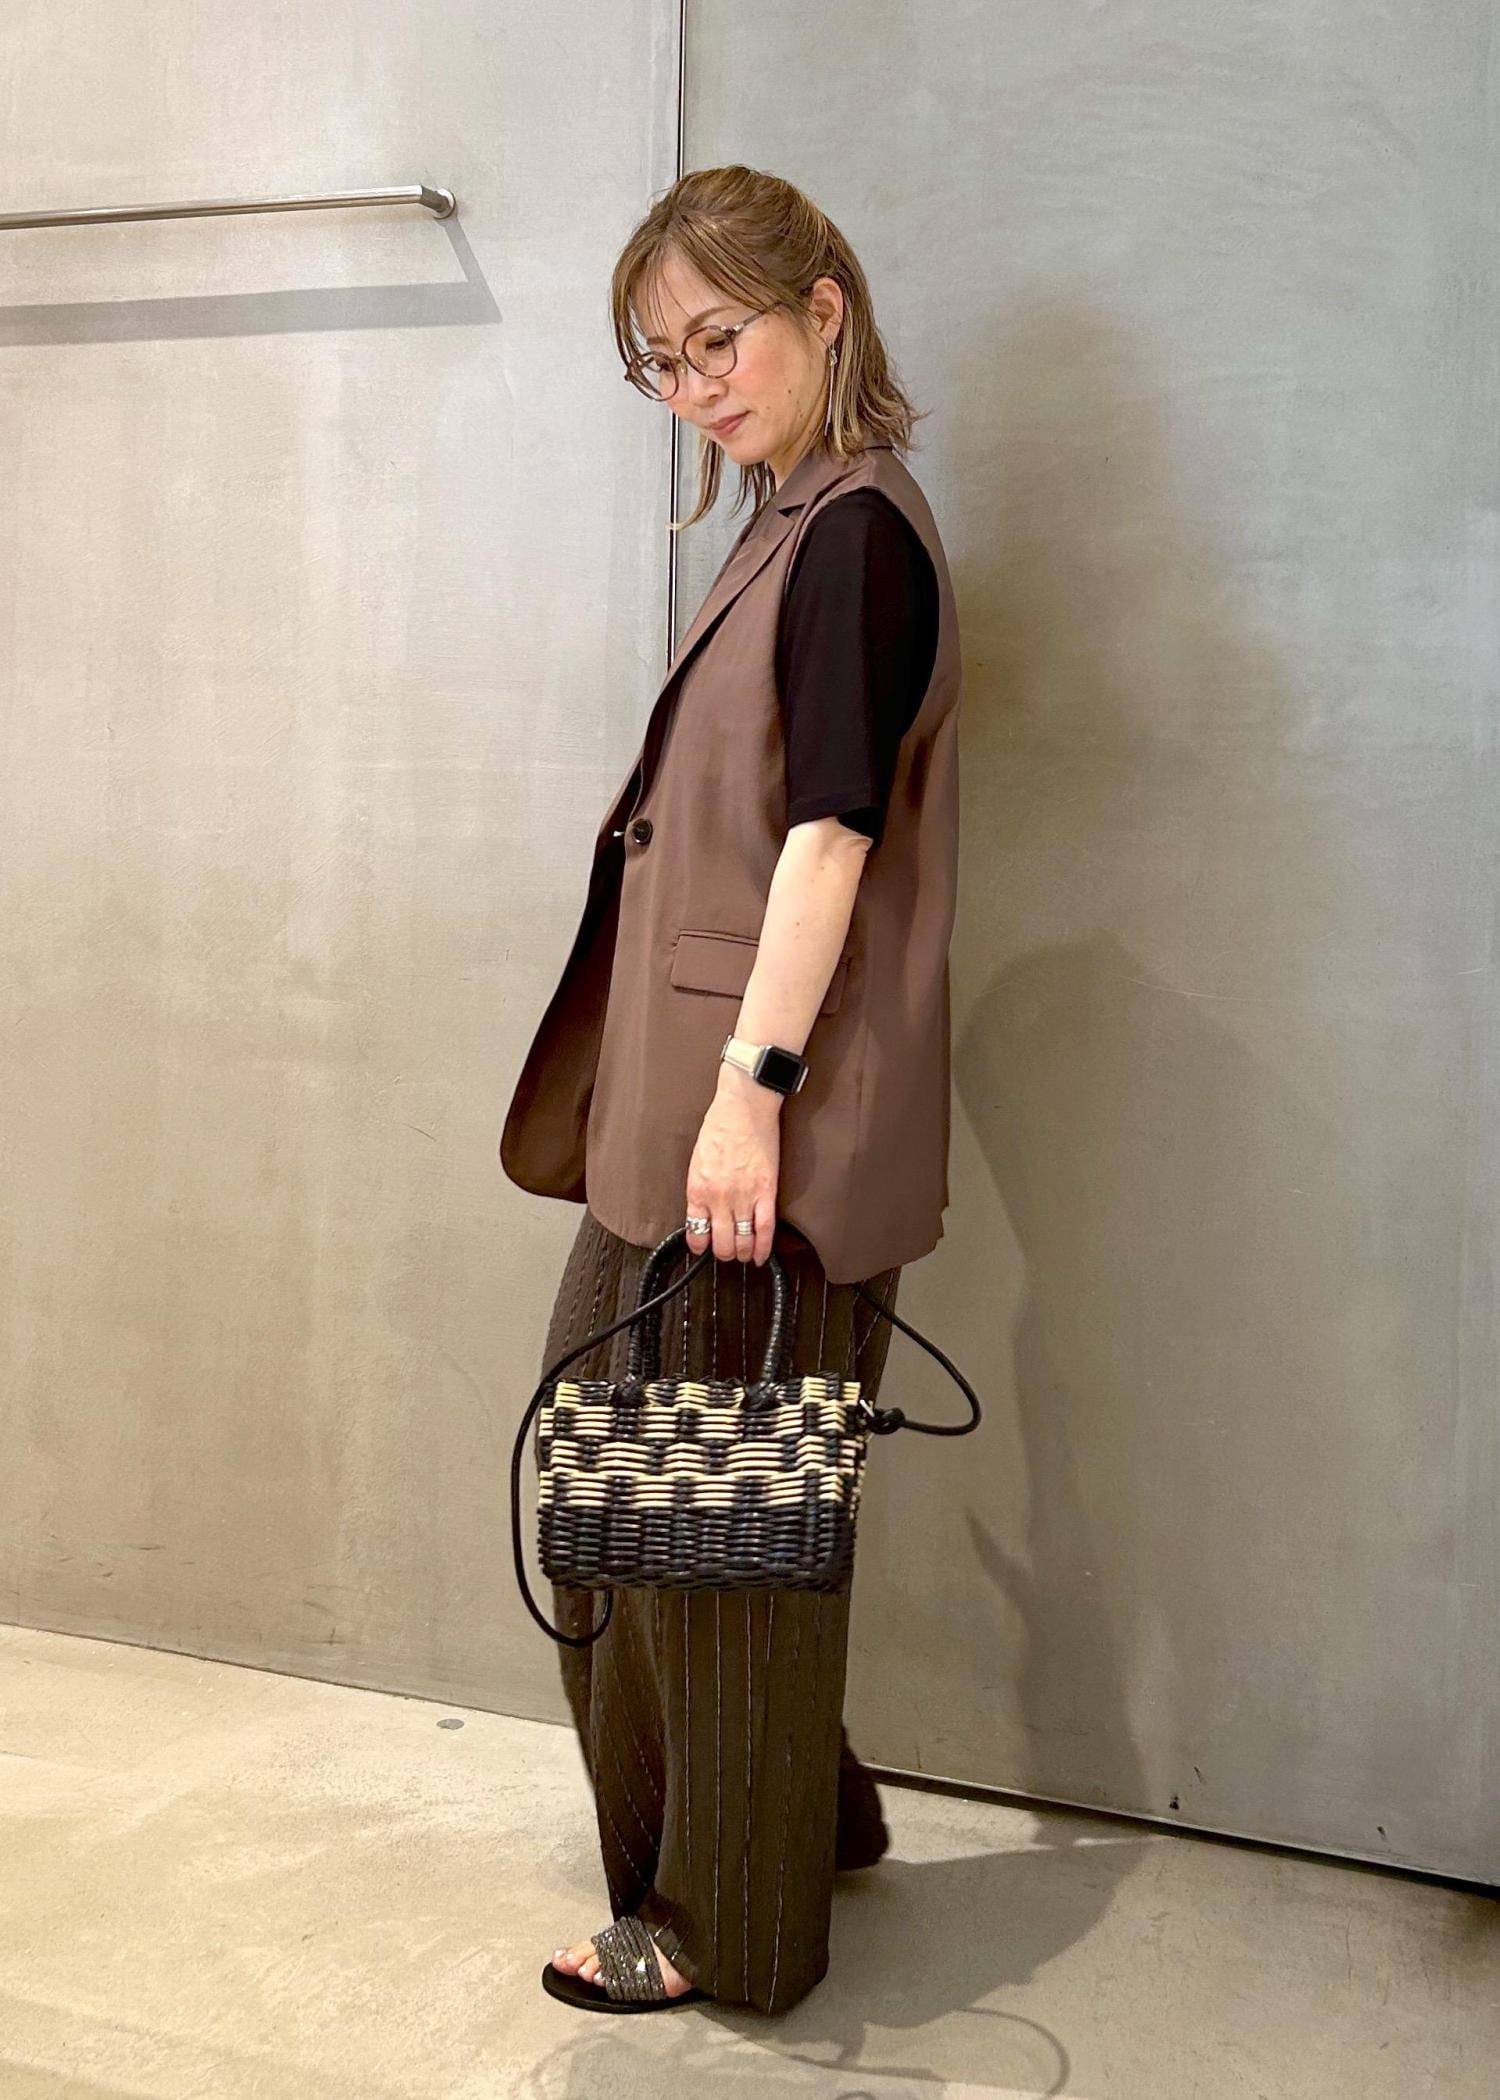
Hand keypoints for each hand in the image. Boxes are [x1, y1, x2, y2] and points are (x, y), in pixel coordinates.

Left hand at [685, 1067, 781, 1264]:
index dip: (700, 1246)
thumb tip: (704, 1209)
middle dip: (723, 1254)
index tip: (704, 1248)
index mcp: (697, 1189)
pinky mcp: (766, 1192)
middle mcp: (718, 1199)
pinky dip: (764, 1248)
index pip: (695, 1232)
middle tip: (727, 1253)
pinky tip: (762, 1256)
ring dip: (743, 1254)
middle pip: (720, 1243)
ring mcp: (743, 1197)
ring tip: (745, 1255)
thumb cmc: (720, 1126)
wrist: (743, 1107)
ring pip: (742, 1242)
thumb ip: (700, 1187)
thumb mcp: (697, 1160)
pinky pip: (765, 1230)